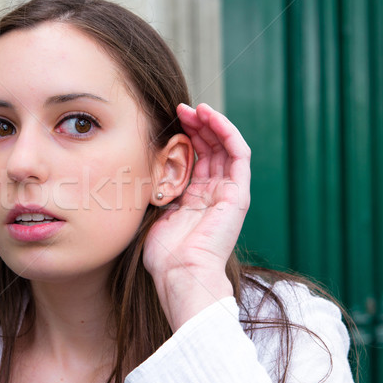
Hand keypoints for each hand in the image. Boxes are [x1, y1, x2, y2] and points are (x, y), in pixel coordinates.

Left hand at [143, 103, 250, 330]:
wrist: (180, 274)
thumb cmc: (163, 253)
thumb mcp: (155, 213)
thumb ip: (157, 190)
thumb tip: (143, 166)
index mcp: (195, 198)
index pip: (195, 158)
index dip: (184, 136)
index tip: (167, 120)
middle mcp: (214, 193)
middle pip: (210, 148)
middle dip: (196, 125)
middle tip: (178, 109)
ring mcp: (228, 193)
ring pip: (225, 147)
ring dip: (211, 123)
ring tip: (194, 108)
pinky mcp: (239, 194)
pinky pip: (239, 154)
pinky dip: (227, 132)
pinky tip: (210, 117)